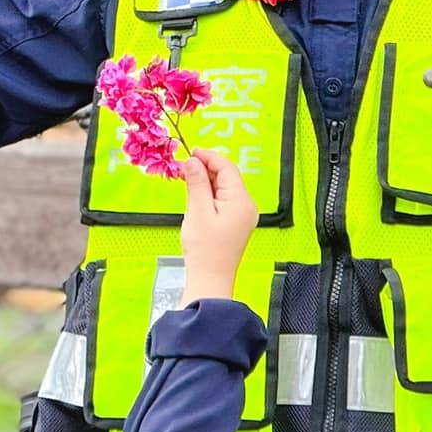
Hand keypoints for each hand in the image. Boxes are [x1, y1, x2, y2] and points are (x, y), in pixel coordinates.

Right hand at [178, 149, 258, 303]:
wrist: (210, 279)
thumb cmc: (206, 251)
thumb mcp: (197, 211)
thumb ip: (196, 183)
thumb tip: (193, 161)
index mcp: (241, 201)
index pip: (227, 168)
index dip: (209, 157)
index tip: (191, 152)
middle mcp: (246, 206)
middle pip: (227, 177)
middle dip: (206, 169)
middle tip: (185, 167)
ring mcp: (242, 215)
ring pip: (224, 188)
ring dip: (206, 181)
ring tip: (187, 181)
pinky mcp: (235, 223)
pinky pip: (223, 200)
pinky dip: (209, 194)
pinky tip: (196, 196)